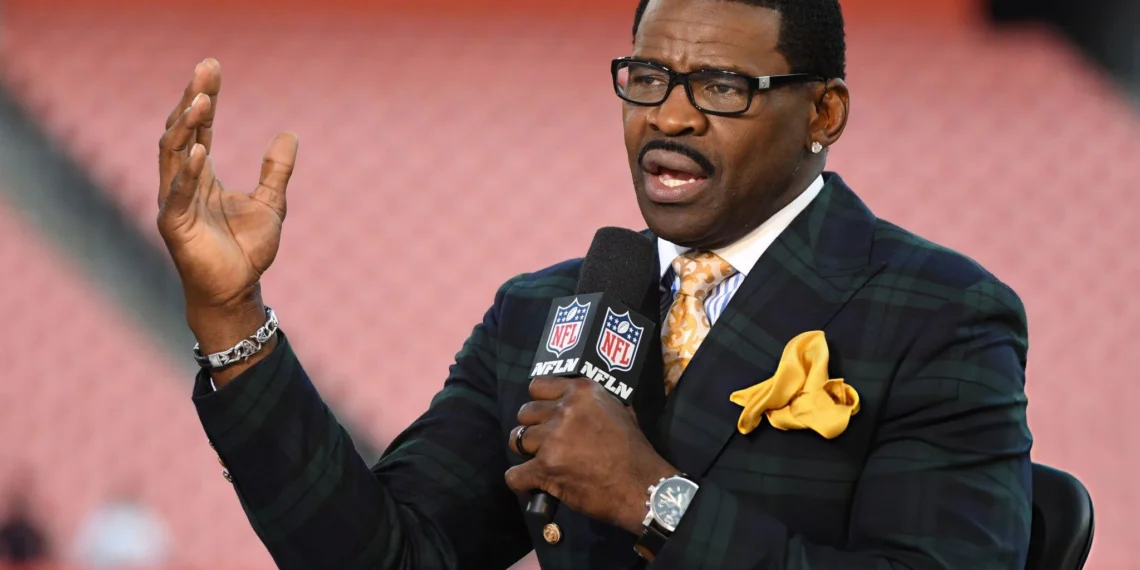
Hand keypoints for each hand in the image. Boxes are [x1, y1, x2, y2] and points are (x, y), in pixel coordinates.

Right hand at [156, 59, 297, 379]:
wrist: (238, 291)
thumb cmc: (248, 250)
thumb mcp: (271, 202)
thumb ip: (276, 170)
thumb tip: (289, 134)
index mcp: (201, 176)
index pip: (200, 128)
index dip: (205, 99)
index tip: (212, 69)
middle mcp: (182, 184)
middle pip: (182, 132)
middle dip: (192, 100)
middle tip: (204, 70)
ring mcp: (173, 203)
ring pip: (173, 155)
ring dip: (186, 126)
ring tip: (201, 99)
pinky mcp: (174, 226)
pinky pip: (177, 193)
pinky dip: (186, 171)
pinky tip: (198, 148)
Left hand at [505, 377, 677, 533]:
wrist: (641, 486)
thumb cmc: (634, 450)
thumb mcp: (619, 410)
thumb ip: (593, 402)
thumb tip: (575, 401)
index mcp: (581, 392)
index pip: (537, 386)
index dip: (539, 403)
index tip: (545, 416)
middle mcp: (564, 411)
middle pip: (525, 413)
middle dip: (532, 428)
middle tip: (545, 443)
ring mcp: (552, 439)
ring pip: (516, 440)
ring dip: (527, 453)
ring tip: (541, 463)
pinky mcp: (545, 468)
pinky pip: (514, 475)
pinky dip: (520, 482)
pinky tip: (532, 486)